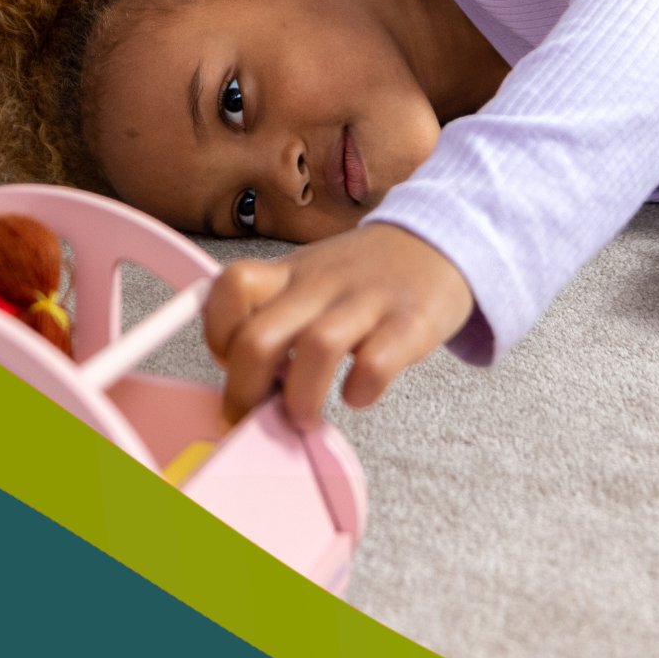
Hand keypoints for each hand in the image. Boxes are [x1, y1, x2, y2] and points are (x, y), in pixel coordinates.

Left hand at [204, 224, 475, 426]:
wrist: (440, 239)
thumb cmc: (363, 275)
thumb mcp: (308, 279)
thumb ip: (273, 319)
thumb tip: (243, 385)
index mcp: (289, 273)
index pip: (230, 288)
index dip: (219, 335)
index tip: (231, 366)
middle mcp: (320, 284)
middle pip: (259, 337)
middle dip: (245, 392)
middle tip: (253, 417)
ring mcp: (366, 302)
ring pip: (315, 351)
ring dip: (300, 400)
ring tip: (305, 418)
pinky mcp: (410, 323)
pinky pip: (375, 365)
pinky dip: (360, 392)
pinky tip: (359, 394)